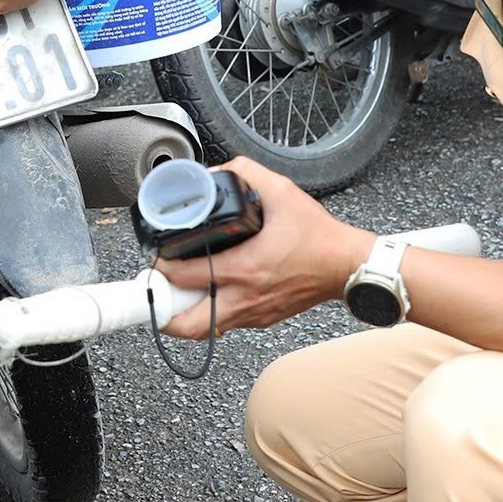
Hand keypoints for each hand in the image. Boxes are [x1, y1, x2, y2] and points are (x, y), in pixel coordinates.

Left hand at [154, 158, 373, 339]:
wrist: (346, 265)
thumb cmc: (319, 237)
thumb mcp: (281, 191)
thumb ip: (246, 174)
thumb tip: (220, 171)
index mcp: (243, 268)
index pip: (184, 278)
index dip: (160, 269)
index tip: (156, 258)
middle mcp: (244, 298)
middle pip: (187, 326)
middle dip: (163, 312)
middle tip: (158, 291)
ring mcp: (253, 313)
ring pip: (205, 330)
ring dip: (186, 312)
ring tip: (180, 290)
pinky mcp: (262, 318)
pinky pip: (226, 323)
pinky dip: (211, 310)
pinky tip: (211, 289)